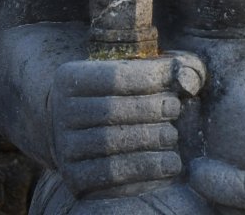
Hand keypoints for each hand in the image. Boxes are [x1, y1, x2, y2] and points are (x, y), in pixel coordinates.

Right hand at [49, 52, 205, 198]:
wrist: (78, 131)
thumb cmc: (116, 94)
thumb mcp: (130, 72)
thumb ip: (162, 67)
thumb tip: (184, 73)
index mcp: (70, 78)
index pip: (113, 77)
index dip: (148, 78)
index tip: (173, 78)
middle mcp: (60, 112)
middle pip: (111, 110)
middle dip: (149, 109)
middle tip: (174, 109)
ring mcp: (64, 147)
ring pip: (109, 143)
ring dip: (148, 139)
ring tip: (172, 136)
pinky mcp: (74, 176)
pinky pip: (110, 175)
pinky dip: (143, 168)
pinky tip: (168, 163)